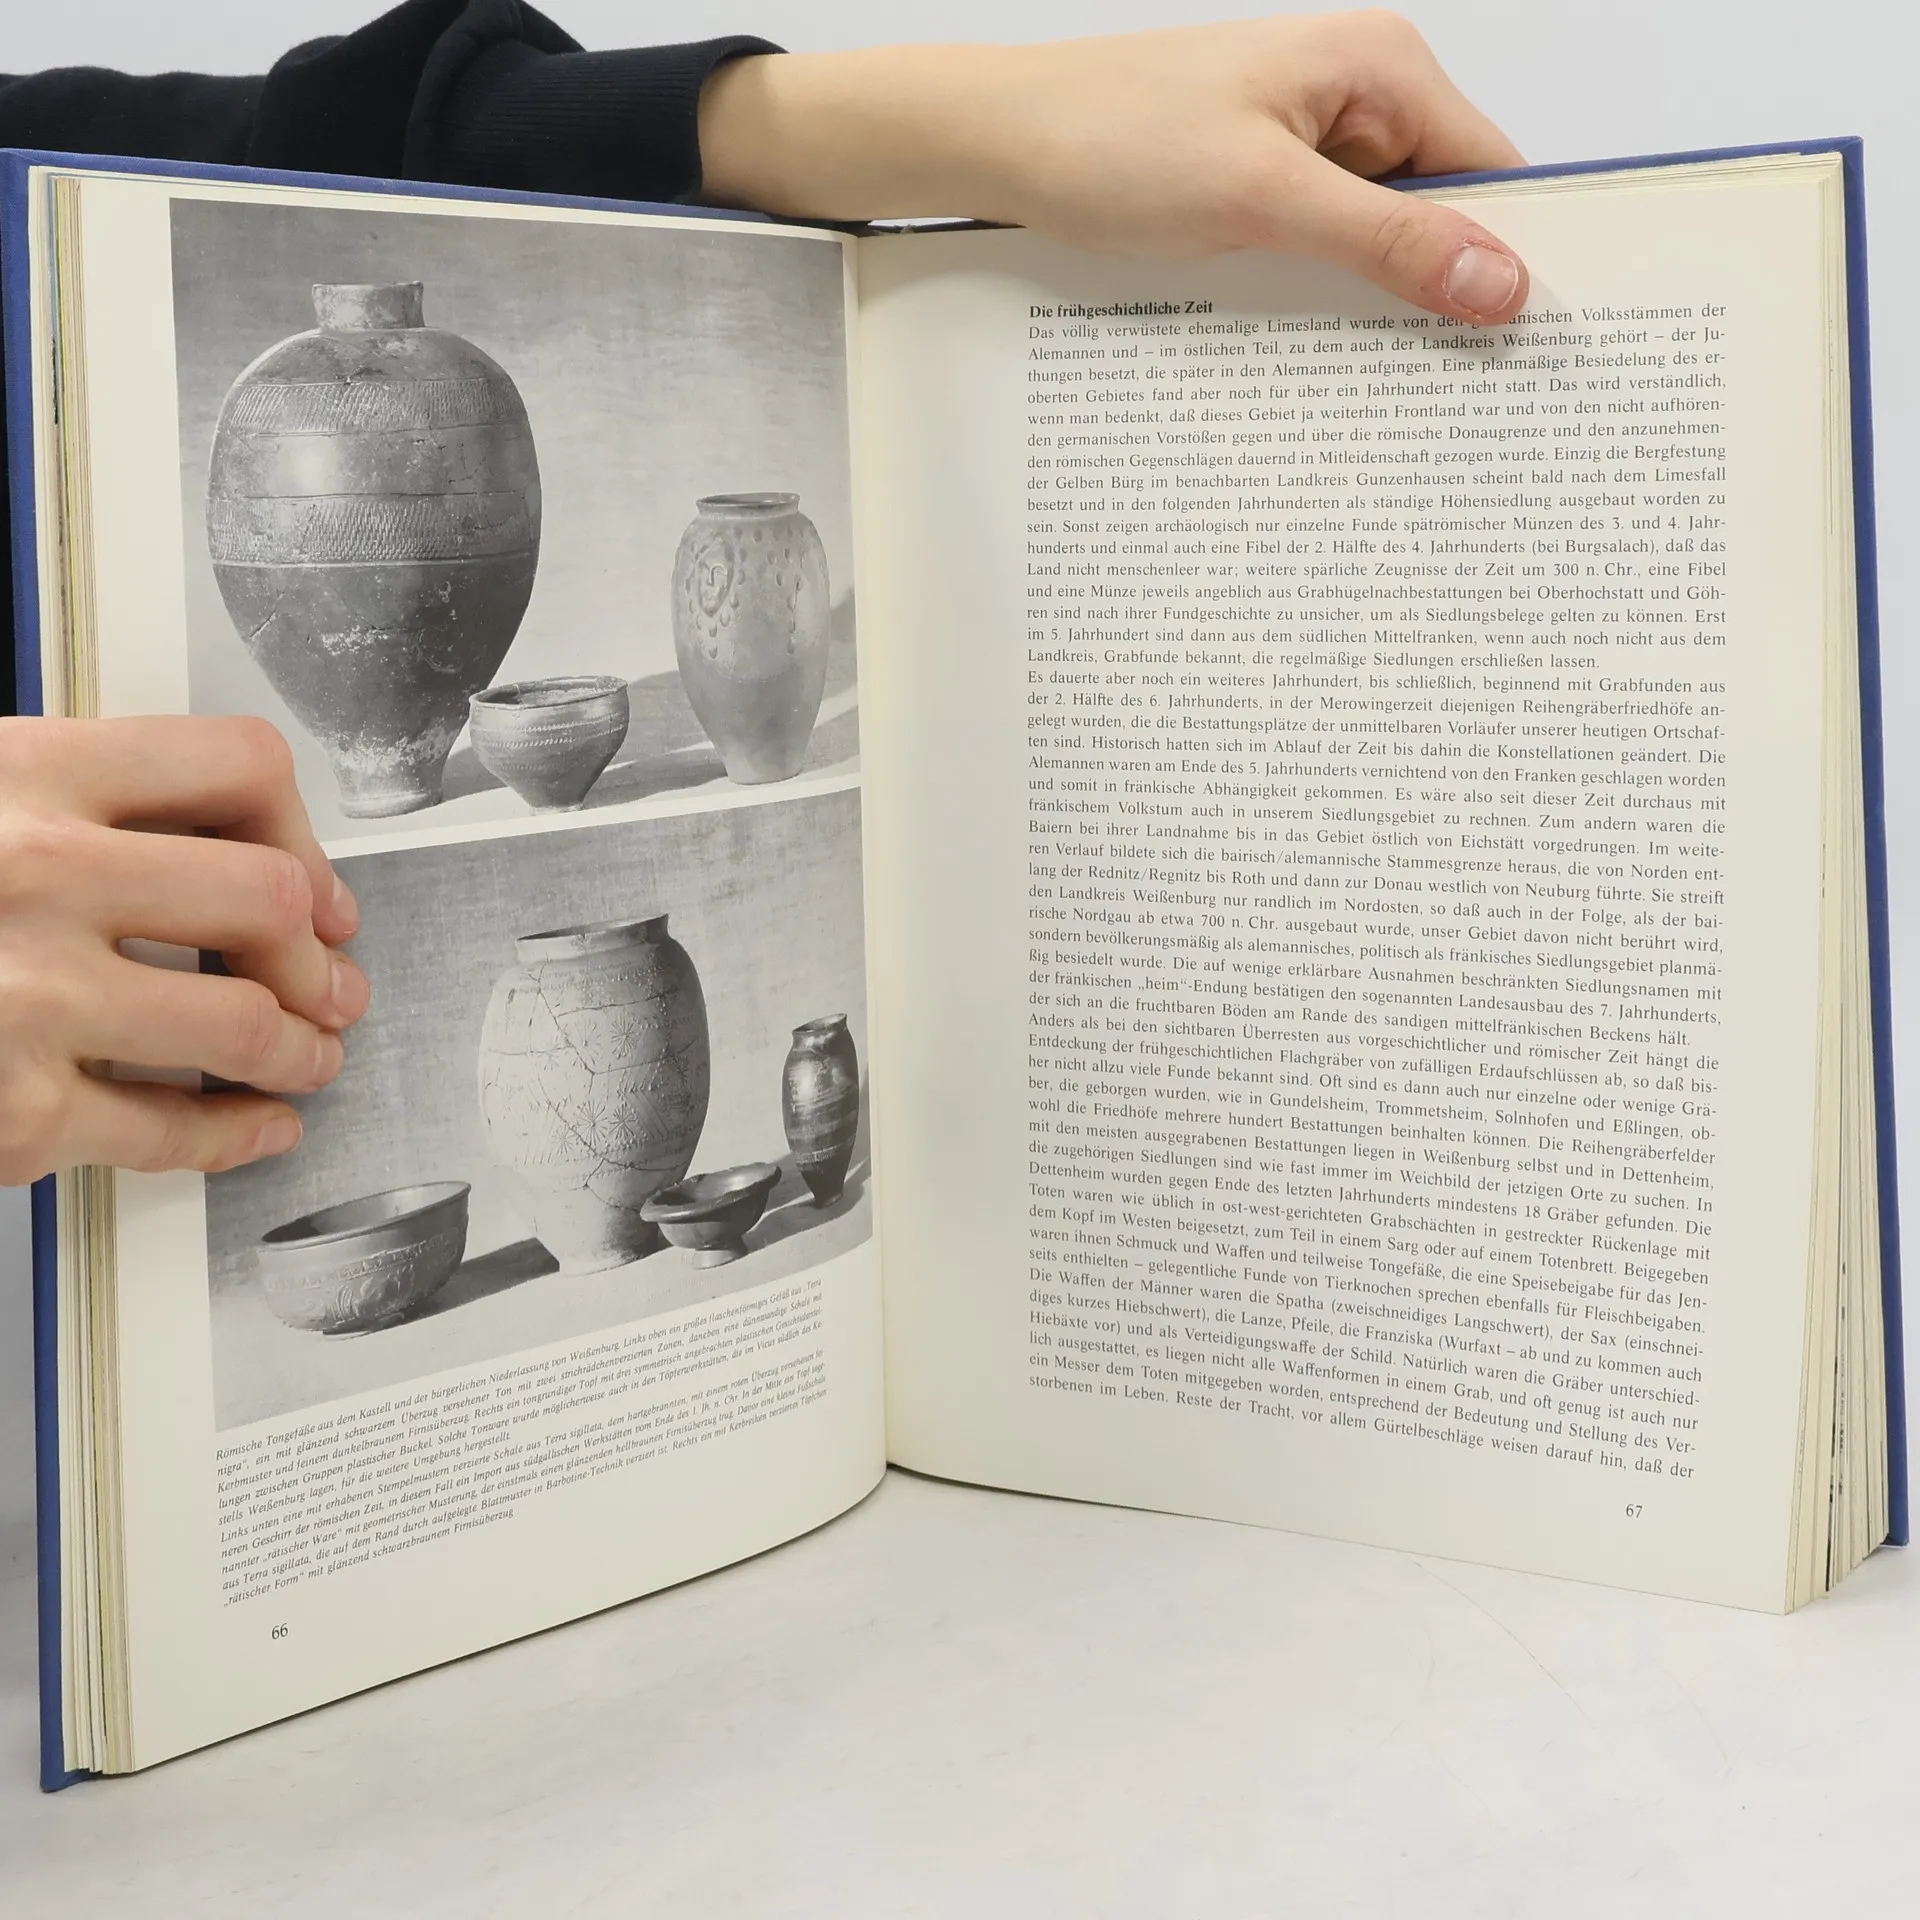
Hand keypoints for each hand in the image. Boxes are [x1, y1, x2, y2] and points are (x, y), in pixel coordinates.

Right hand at [0, 715, 369, 1181]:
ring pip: (246, 1022)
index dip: (301, 832)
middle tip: (331, 984)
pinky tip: (258, 1124)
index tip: (315, 882)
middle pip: (267, 899)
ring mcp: (24, 997)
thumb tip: (228, 846)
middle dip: (317, 955)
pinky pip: (171, 1128)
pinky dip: (238, 1133)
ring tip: (307, 1054)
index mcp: (22, 773)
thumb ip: (74, 804)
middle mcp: (32, 875)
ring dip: (300, 1048)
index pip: (236, 770)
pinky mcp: (14, 1111)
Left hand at [701, 11, 1528, 323]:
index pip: (1492, 174)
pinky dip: (1319, 295)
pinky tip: (1306, 343)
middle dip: (1439, 294)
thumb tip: (1503, 282)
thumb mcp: (1261, 198)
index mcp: (1379, 66)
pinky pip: (1320, 247)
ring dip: (1371, 303)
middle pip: (1441, 214)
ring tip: (1372, 377)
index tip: (1526, 351)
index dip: (1513, 261)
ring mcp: (1305, 139)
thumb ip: (1386, 243)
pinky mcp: (1261, 181)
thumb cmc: (1106, 139)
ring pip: (1377, 241)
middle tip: (1449, 392)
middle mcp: (1354, 93)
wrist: (994, 143)